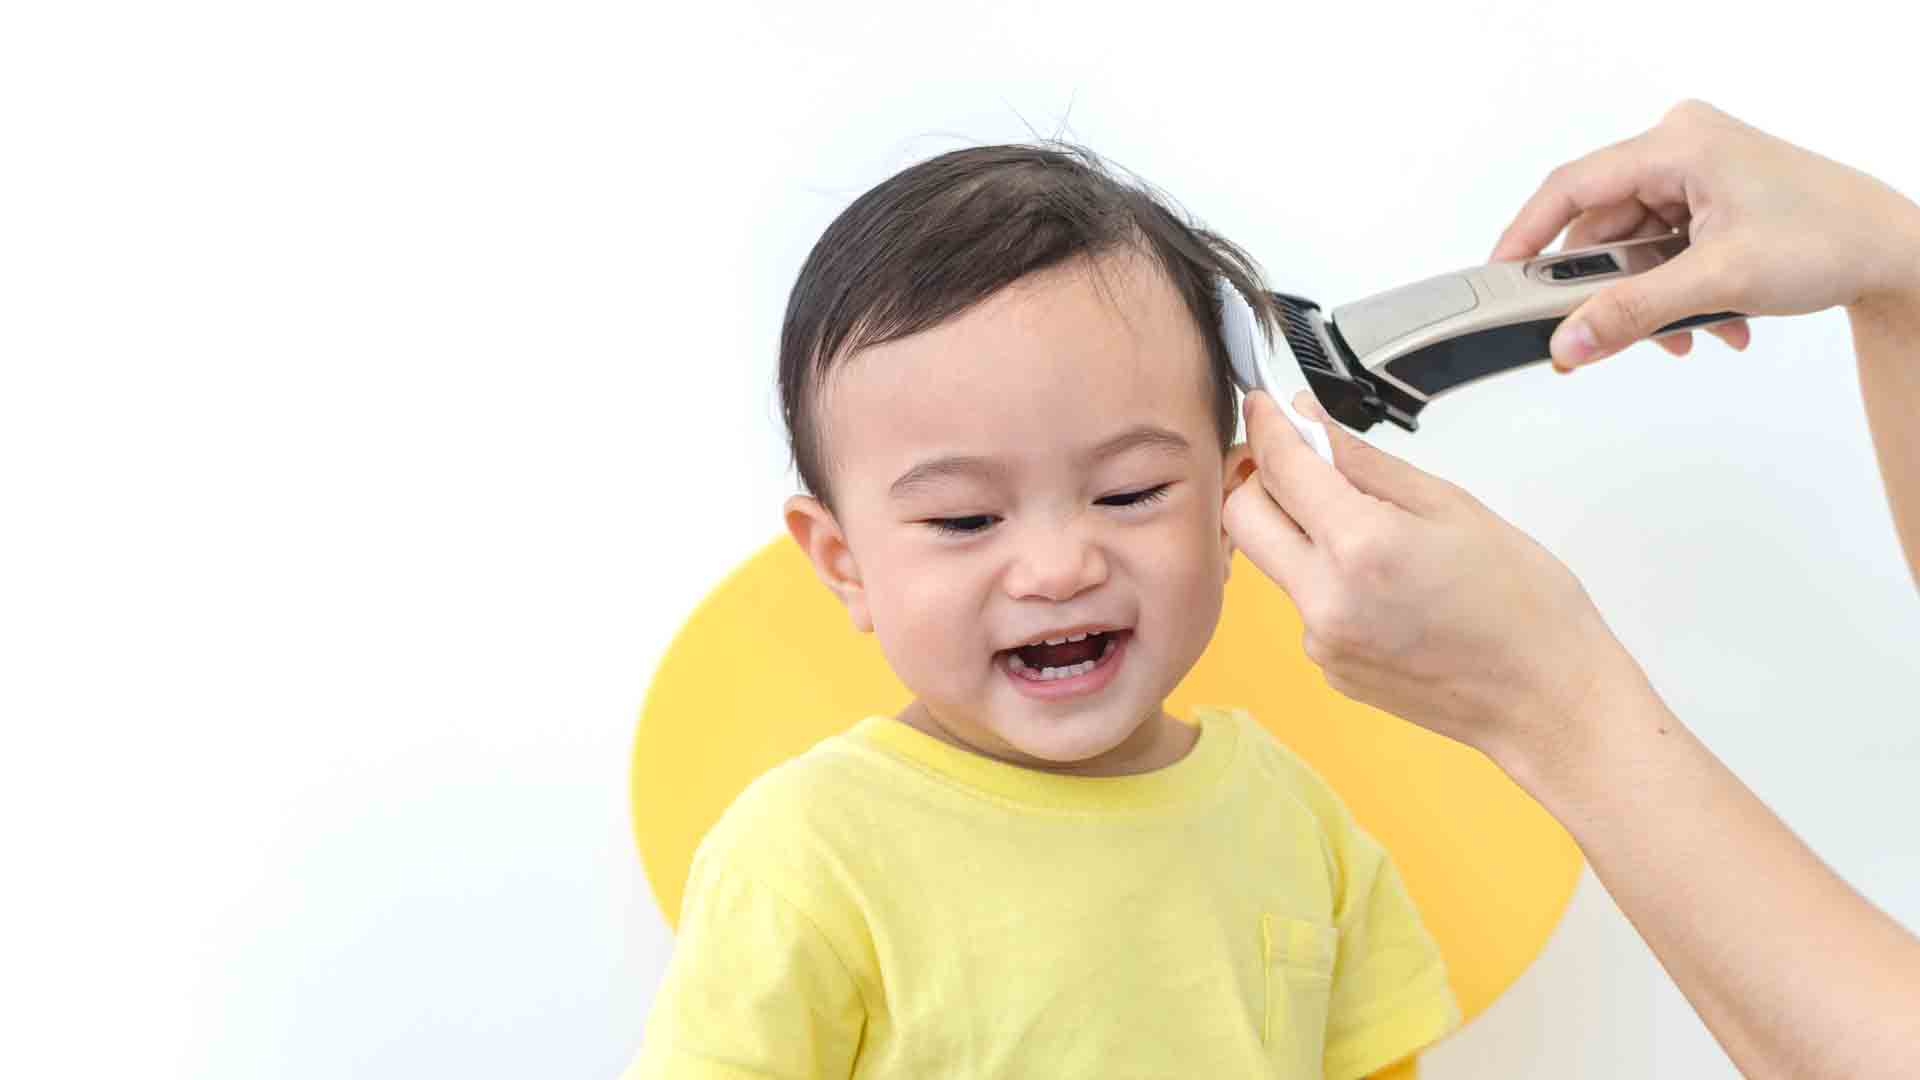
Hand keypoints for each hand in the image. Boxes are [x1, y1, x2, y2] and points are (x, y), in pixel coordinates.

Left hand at [1223, 389, 1635, 756]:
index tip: (1265, 405)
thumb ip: (1364, 461)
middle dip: (1261, 478)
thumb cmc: (1522, 603)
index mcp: (1360, 547)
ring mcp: (1321, 641)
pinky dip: (1326, 577)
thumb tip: (1308, 421)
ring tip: (1372, 530)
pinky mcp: (1328, 667)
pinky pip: (1305, 603)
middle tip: (1300, 461)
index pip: (1280, 468)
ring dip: (1300, 531)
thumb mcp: (1449, 505)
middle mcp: (1325, 599)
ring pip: (1274, 561)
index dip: (1268, 426)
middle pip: (1243, 517)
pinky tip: (1384, 583)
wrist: (1546, 698)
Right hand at [1492, 99, 1919, 369]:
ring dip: (1651, 299)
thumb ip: (1633, 313)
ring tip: (1687, 335)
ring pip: (1634, 247)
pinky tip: (1710, 322)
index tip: (1498, 280)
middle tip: (1607, 334)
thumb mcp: (1719, 281)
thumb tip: (1569, 342)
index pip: (1572, 186)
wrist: (1893, 251)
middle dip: (1611, 288)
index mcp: (1677, 144)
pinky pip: (1662, 250)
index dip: (1526, 235)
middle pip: (1604, 227)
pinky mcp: (1709, 199)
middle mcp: (1681, 149)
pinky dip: (1674, 291)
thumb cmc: (1829, 238)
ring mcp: (1696, 173)